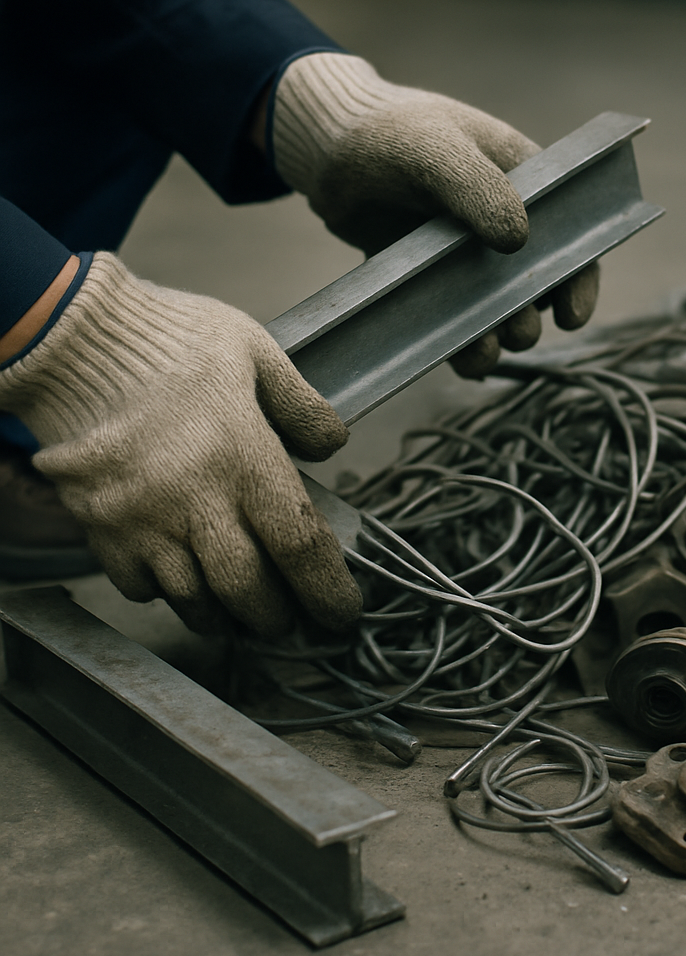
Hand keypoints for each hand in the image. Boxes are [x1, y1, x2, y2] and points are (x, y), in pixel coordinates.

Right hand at [0, 253, 361, 636]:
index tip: (342, 614)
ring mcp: (142, 520)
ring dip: (224, 616)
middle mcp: (194, 499)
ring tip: (241, 613)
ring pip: (193, 599)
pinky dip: (167, 593)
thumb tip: (331, 448)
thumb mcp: (256, 352)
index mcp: (243, 457)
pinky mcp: (101, 527)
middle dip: (275, 616)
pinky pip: (139, 585)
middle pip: (247, 590)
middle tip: (288, 618)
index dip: (327, 590)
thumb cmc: (172, 341)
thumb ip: (302, 405)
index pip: (299, 544)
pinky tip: (183, 577)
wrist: (74, 338)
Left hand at [271, 52, 598, 375]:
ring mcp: (464, 258)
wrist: (325, 148)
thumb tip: (519, 242)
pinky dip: (457, 345)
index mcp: (525, 187)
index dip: (578, 281)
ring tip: (482, 353)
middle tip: (514, 331)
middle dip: (528, 318)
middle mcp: (502, 226)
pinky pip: (452, 323)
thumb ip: (478, 189)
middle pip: (535, 289)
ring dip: (496, 341)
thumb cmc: (389, 132)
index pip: (571, 239)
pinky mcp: (429, 282)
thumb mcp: (437, 149)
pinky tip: (455, 356)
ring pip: (494, 314)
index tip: (569, 316)